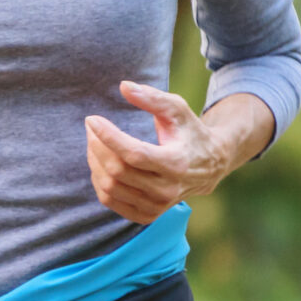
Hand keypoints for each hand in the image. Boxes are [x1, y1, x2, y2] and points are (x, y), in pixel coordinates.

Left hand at [84, 82, 273, 222]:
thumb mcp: (177, 109)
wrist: (209, 165)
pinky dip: (99, 180)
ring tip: (95, 142)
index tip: (92, 119)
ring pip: (110, 187)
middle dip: (97, 146)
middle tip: (92, 128)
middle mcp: (168, 189)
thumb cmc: (189, 132)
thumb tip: (124, 87)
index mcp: (177, 163)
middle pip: (117, 170)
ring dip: (94, 162)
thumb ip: (152, 98)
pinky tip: (101, 163)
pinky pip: (110, 200)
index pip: (133, 153)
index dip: (107, 136)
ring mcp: (157, 205)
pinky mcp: (147, 214)